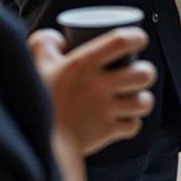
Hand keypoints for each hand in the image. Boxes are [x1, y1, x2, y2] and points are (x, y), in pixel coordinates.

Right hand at [28, 28, 157, 155]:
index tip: (139, 40)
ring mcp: (104, 110)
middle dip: (145, 73)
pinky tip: (123, 119)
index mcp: (81, 64)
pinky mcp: (106, 131)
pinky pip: (133, 126)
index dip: (137, 37)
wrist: (34, 142)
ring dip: (142, 100)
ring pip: (144, 101)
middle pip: (144, 74)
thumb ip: (44, 44)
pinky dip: (131, 124)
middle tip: (137, 74)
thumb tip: (59, 38)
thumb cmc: (37, 101)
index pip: (121, 41)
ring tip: (134, 98)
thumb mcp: (36, 65)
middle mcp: (97, 86)